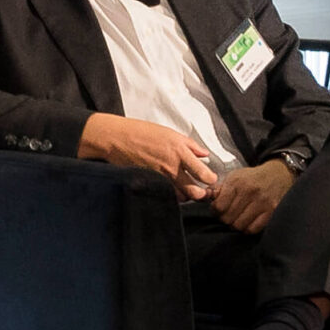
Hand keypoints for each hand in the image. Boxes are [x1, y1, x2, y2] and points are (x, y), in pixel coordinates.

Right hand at [80, 112, 220, 198]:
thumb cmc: (142, 132)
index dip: (211, 180)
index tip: (211, 179)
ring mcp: (159, 178)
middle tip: (203, 191)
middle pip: (194, 192)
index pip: (203, 174)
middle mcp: (171, 168)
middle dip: (202, 195)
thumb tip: (205, 154)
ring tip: (186, 190)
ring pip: (180, 197)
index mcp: (179, 152)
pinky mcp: (149, 184)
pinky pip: (165, 195)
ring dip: (186, 196)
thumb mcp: (170, 133)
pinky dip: (171, 195)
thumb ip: (190, 145)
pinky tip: (171, 189)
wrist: (117, 138)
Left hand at [206, 157, 293, 233]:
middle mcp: (249, 191)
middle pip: (228, 218)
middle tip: (229, 215)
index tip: (218, 210)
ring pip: (239, 225)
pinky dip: (248, 228)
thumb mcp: (234, 177)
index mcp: (237, 182)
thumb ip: (219, 189)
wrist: (279, 174)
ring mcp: (262, 202)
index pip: (218, 206)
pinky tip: (248, 222)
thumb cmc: (253, 178)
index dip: (215, 211)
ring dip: (236, 225)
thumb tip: (204, 196)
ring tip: (238, 218)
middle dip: (225, 219)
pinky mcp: (272, 211)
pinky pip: (253, 229)